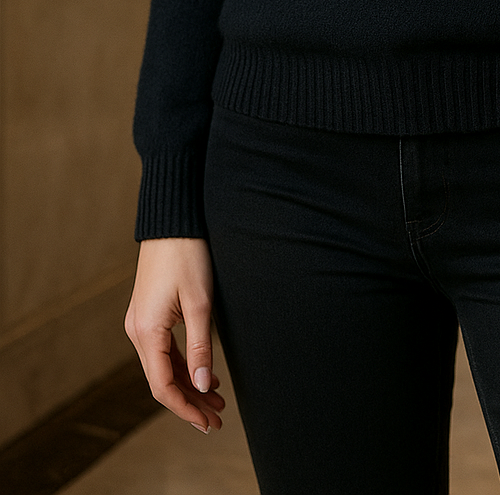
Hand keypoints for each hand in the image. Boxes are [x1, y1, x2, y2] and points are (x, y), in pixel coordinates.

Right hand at [125, 238, 224, 431]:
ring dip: (188, 384)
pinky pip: (163, 350)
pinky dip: (182, 365)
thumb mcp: (200, 302)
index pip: (162, 386)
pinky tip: (203, 373)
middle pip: (162, 379)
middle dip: (190, 401)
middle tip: (218, 419)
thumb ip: (200, 346)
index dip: (185, 408)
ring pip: (163, 366)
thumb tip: (203, 385)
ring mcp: (141, 322)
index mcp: (146, 331)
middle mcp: (137, 331)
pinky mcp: (148, 313)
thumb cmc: (187, 255)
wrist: (172, 220)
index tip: (208, 423)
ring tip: (217, 400)